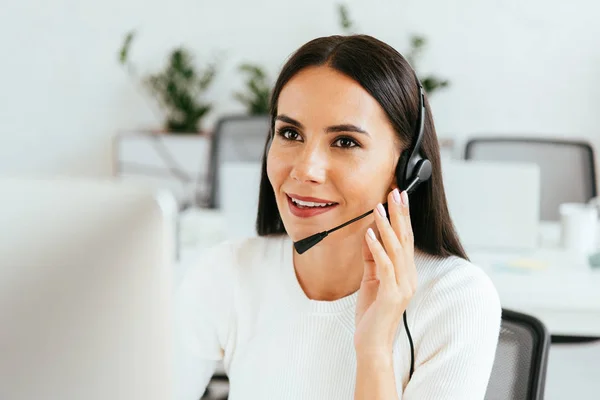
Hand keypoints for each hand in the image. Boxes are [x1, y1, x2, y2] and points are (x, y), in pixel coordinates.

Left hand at [354, 188, 417, 357]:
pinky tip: (369, 233)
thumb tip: (369, 234)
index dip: (402, 217)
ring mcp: (402, 286)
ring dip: (386, 226)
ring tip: (378, 207)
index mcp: (405, 273)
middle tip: (396, 192)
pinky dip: (377, 247)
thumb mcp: (371, 280)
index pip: (406, 239)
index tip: (397, 197)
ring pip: (396, 249)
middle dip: (400, 214)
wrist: (372, 344)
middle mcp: (408, 277)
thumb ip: (372, 259)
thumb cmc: (372, 314)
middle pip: (406, 239)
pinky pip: (385, 266)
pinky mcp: (391, 295)